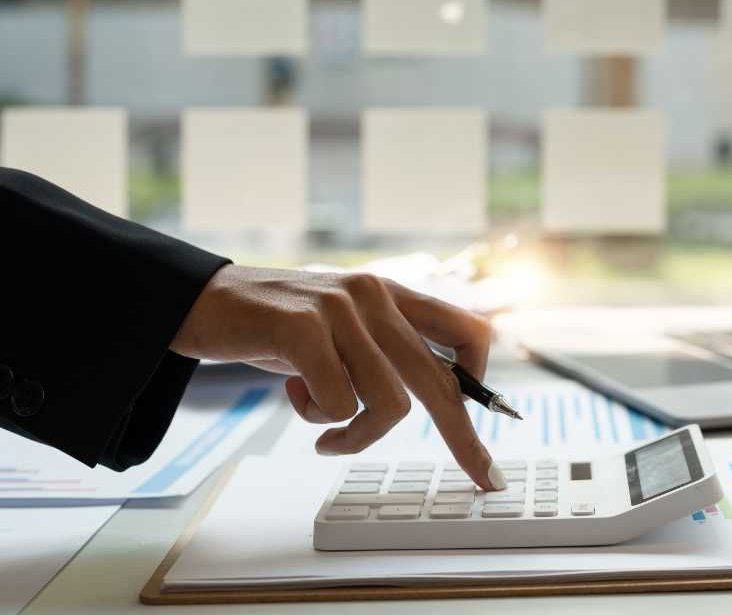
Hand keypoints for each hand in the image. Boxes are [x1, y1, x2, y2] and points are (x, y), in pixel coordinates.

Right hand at [171, 264, 504, 489]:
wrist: (197, 301)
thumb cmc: (273, 327)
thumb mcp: (339, 332)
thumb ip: (382, 352)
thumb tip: (438, 395)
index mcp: (390, 295)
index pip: (467, 329)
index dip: (483, 378)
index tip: (494, 417)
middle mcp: (374, 297)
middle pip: (440, 382)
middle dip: (464, 438)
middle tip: (484, 477)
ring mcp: (341, 310)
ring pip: (389, 404)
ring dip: (357, 434)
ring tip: (324, 431)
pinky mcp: (304, 329)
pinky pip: (339, 404)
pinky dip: (319, 420)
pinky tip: (291, 395)